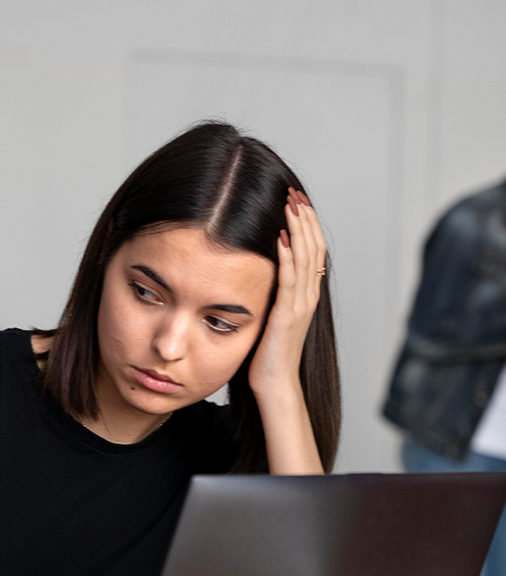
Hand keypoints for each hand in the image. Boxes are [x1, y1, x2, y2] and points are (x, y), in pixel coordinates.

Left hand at [248, 187, 326, 394]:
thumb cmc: (268, 353)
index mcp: (307, 294)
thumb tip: (262, 269)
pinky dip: (288, 256)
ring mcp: (301, 305)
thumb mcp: (273, 314)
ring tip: (290, 203)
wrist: (275, 384)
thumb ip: (273, 292)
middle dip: (304, 217)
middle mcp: (309, 296)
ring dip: (298, 228)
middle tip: (294, 191)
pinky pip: (290, 280)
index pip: (313, 249)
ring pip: (306, 258)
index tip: (297, 199)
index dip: (308, 223)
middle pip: (314, 247)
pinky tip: (282, 236)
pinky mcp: (287, 315)